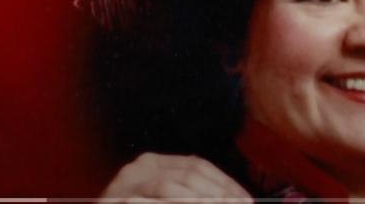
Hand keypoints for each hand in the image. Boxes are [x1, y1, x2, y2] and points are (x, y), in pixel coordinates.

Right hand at [99, 152, 252, 201]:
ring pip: (172, 186)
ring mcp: (124, 185)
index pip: (198, 166)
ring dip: (203, 199)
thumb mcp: (168, 199)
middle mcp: (138, 168)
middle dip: (220, 192)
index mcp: (153, 164)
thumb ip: (192, 194)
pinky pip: (152, 198)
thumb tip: (233, 198)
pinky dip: (180, 203)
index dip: (226, 183)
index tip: (247, 200)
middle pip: (190, 173)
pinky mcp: (116, 200)